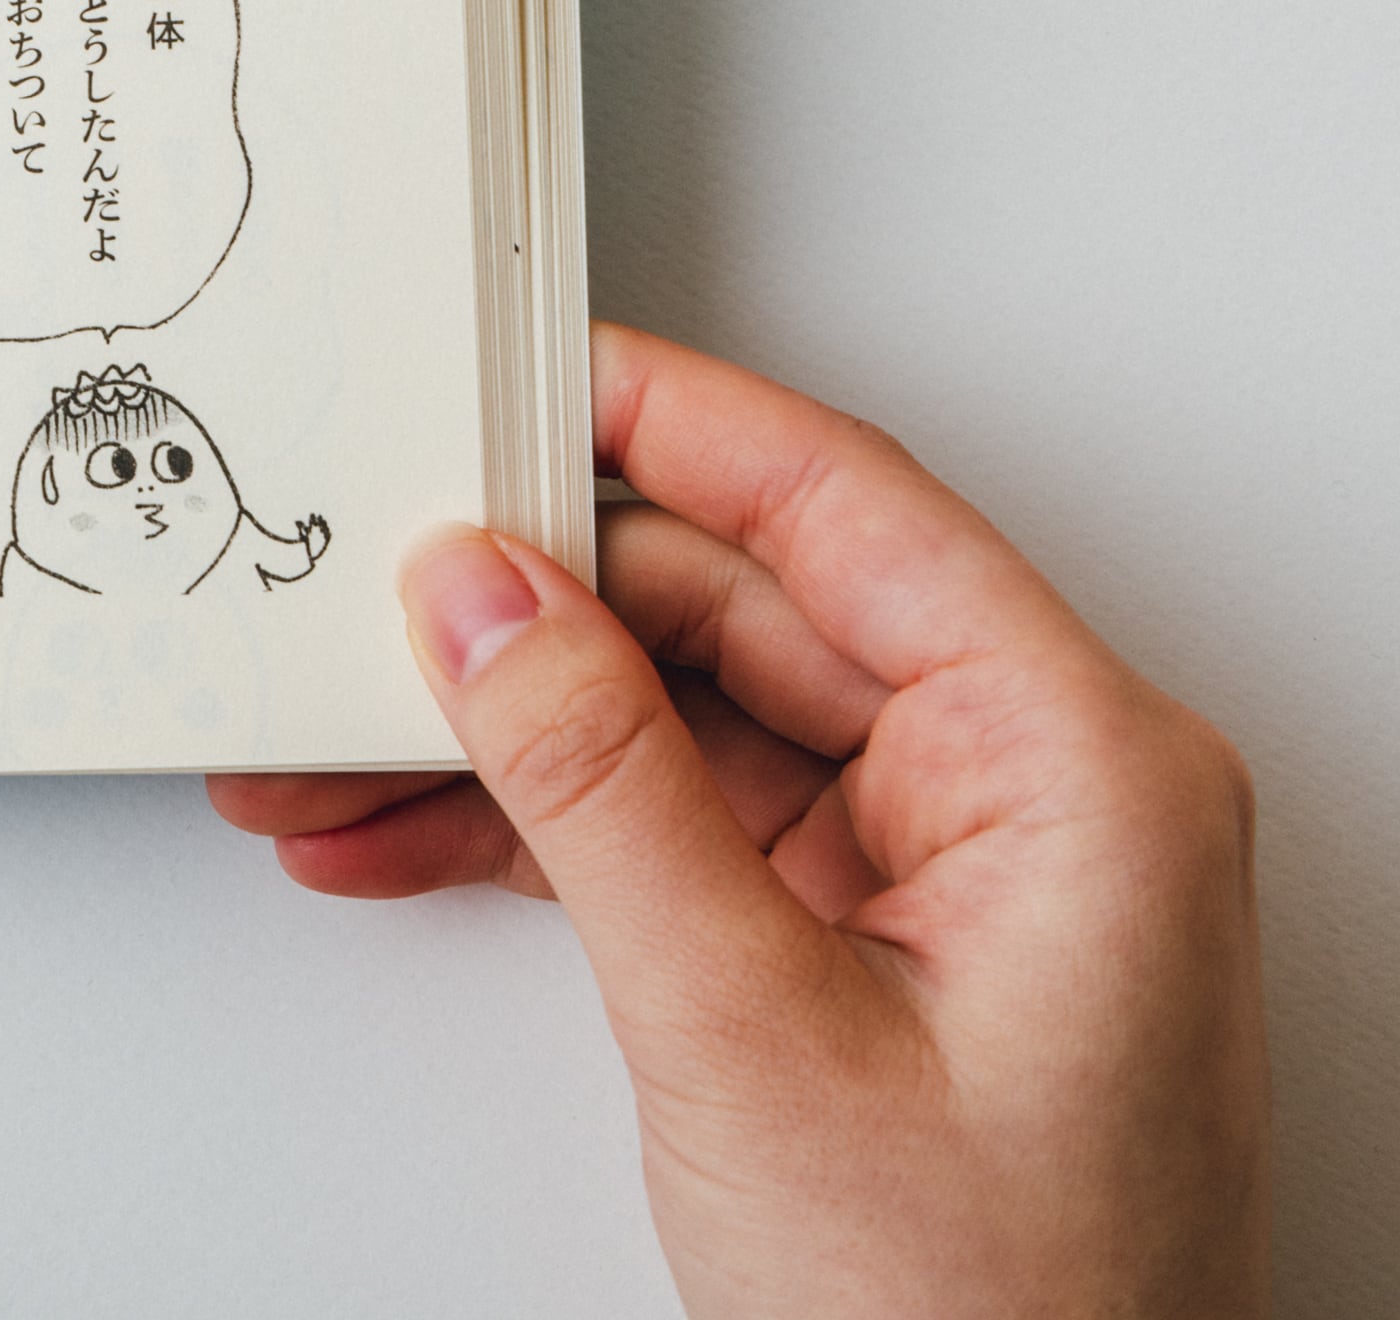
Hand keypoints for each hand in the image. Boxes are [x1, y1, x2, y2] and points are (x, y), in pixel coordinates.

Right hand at [208, 326, 1265, 1317]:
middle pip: (738, 608)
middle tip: (356, 592)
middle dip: (522, 616)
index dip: (659, 421)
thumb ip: (598, 783)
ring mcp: (949, 874)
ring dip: (495, 741)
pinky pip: (683, 833)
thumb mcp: (750, 1029)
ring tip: (322, 748)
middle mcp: (1029, 793)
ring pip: (683, 725)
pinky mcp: (870, 952)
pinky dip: (538, 839)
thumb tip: (483, 597)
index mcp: (1076, 766)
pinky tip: (394, 836)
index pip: (840, 506)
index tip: (507, 371)